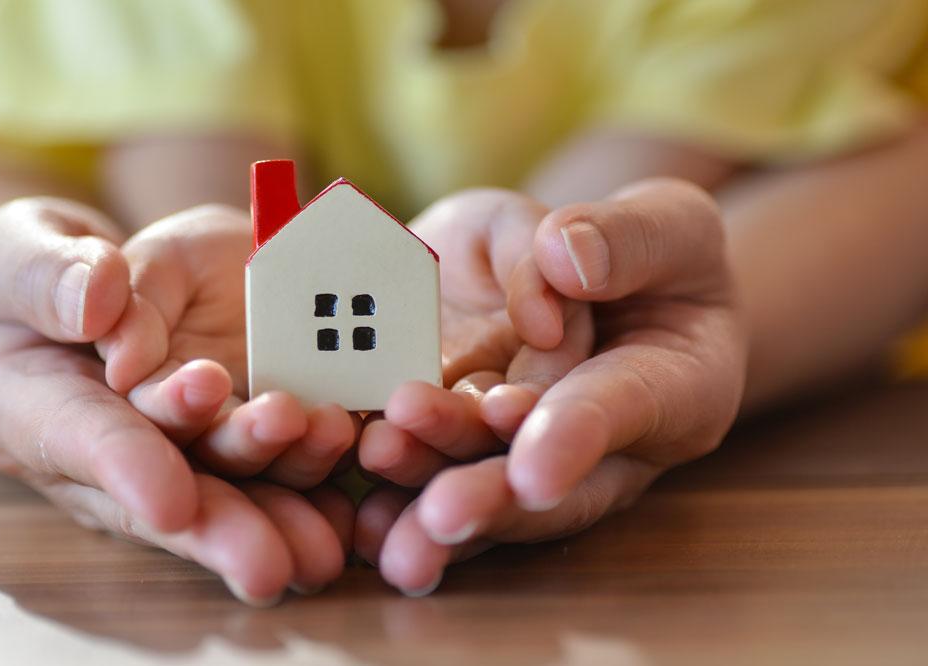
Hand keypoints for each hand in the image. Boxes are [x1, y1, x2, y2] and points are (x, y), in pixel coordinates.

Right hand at [0, 198, 352, 603]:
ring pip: (231, 484)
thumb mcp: (18, 250)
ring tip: (328, 477)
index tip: (169, 501)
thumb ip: (46, 273)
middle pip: (168, 496)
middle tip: (268, 562)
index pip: (81, 441)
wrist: (87, 289)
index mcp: (34, 412)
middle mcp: (113, 452)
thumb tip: (100, 305)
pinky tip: (354, 502)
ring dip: (283, 495)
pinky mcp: (233, 433)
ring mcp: (180, 449)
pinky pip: (278, 465)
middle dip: (223, 526)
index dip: (127, 469)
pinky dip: (318, 481)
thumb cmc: (35, 272)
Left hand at [362, 180, 746, 594]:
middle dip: (489, 496)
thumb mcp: (665, 224)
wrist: (603, 282)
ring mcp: (529, 454)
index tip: (534, 471)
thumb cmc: (650, 254)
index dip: (576, 438)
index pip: (623, 411)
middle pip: (547, 485)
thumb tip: (564, 259)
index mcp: (674, 389)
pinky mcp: (470, 445)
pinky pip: (434, 475)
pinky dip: (396, 496)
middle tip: (440, 513)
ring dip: (426, 489)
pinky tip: (356, 514)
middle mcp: (603, 448)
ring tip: (378, 470)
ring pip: (482, 485)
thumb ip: (627, 238)